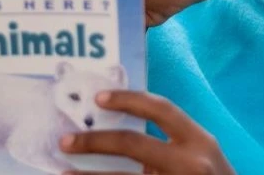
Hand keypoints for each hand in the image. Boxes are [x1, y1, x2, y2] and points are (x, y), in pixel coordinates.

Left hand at [59, 91, 230, 174]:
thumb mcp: (200, 156)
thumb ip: (170, 141)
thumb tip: (112, 128)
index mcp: (200, 141)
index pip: (161, 109)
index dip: (128, 99)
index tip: (98, 97)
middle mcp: (191, 163)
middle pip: (131, 144)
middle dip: (93, 141)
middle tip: (65, 141)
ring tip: (63, 173)